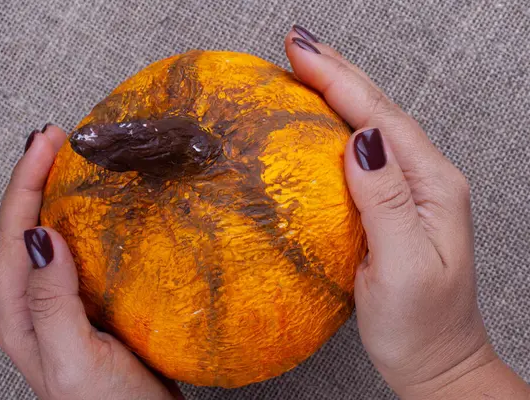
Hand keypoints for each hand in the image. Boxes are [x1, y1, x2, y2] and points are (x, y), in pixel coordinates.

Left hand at [0, 125, 182, 399]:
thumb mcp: (73, 358)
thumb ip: (51, 302)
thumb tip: (42, 236)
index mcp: (20, 316)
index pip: (12, 235)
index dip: (25, 183)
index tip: (45, 142)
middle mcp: (35, 306)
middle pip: (23, 229)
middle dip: (33, 179)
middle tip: (54, 139)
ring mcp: (63, 306)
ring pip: (50, 237)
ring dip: (54, 195)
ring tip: (69, 162)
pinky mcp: (91, 306)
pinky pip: (80, 253)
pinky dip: (84, 221)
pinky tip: (99, 210)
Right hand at [286, 27, 529, 398]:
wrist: (436, 361)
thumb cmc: (422, 323)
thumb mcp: (404, 265)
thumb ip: (385, 200)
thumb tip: (361, 140)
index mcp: (432, 185)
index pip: (380, 116)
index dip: (338, 79)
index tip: (300, 52)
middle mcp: (425, 179)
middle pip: (377, 110)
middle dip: (336, 71)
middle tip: (296, 45)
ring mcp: (408, 191)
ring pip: (370, 126)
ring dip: (337, 91)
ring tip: (306, 67)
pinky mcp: (389, 206)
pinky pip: (360, 154)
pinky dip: (335, 126)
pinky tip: (320, 121)